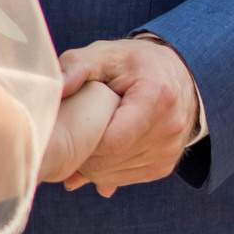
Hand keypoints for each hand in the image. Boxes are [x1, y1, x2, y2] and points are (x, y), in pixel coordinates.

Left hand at [52, 38, 201, 194]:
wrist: (175, 74)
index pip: (113, 142)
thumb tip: (58, 87)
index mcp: (156, 98)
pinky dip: (106, 171)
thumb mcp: (105, 54)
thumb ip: (77, 66)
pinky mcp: (165, 166)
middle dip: (84, 154)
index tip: (70, 127)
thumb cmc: (133, 62)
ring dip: (92, 166)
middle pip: (112, 161)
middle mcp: (169, 128)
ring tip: (82, 142)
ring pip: (115, 175)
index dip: (84, 141)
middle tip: (69, 136)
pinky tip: (96, 153)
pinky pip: (126, 179)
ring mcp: (169, 151)